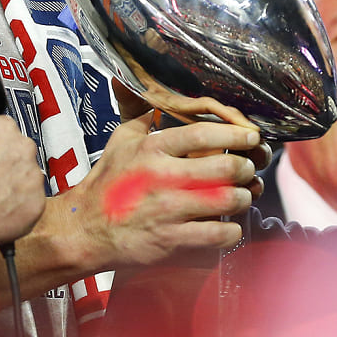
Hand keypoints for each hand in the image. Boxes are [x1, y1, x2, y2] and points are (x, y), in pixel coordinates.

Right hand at [0, 114, 44, 244]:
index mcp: (2, 128)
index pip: (3, 131)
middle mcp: (23, 147)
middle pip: (18, 154)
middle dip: (5, 166)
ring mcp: (33, 175)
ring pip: (26, 180)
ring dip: (13, 188)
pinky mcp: (37, 202)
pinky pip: (30, 204)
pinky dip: (17, 210)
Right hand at [42, 112, 260, 273]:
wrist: (84, 230)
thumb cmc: (106, 184)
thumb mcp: (120, 141)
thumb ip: (143, 116)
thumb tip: (158, 96)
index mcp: (152, 149)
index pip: (202, 134)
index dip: (235, 133)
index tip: (251, 136)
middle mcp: (162, 177)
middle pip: (224, 167)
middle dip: (245, 167)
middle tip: (247, 169)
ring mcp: (168, 211)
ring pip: (226, 200)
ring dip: (243, 198)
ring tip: (242, 196)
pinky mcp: (171, 241)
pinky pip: (217, 234)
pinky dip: (232, 230)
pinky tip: (230, 226)